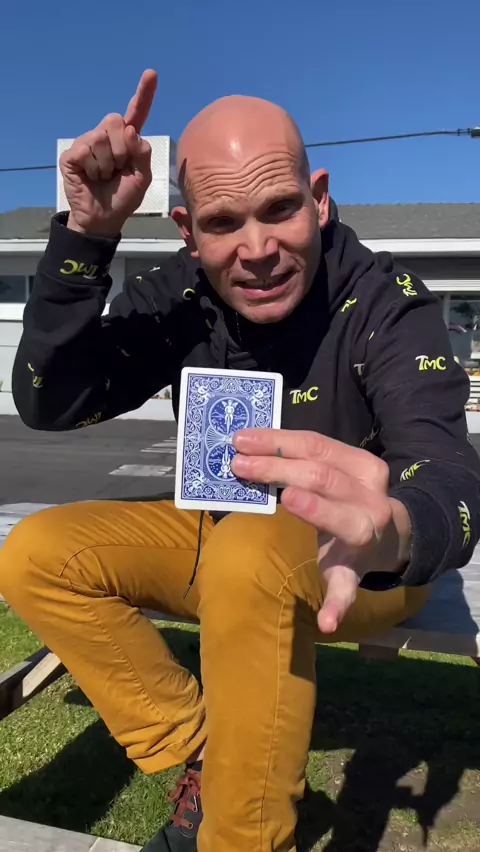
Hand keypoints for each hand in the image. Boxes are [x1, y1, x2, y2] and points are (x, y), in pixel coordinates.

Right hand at [60, 69, 157, 236]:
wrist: (103, 218)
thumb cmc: (123, 198)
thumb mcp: (142, 178)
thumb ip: (143, 154)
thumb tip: (132, 131)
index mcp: (127, 141)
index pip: (136, 114)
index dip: (143, 94)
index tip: (151, 74)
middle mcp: (107, 136)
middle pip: (116, 120)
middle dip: (121, 148)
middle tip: (117, 169)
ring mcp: (88, 143)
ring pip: (102, 137)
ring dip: (108, 163)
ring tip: (104, 176)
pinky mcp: (73, 154)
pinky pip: (86, 150)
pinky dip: (94, 169)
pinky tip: (91, 177)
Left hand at [231, 429, 410, 633]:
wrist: (393, 537)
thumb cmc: (348, 497)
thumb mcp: (336, 472)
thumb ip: (301, 461)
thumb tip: (246, 446)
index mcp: (364, 468)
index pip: (317, 446)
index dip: (278, 441)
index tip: (242, 440)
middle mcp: (372, 499)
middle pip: (322, 476)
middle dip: (277, 467)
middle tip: (239, 464)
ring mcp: (367, 538)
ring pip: (340, 520)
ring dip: (309, 509)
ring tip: (279, 500)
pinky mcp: (356, 574)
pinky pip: (349, 590)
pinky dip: (337, 605)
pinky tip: (326, 621)